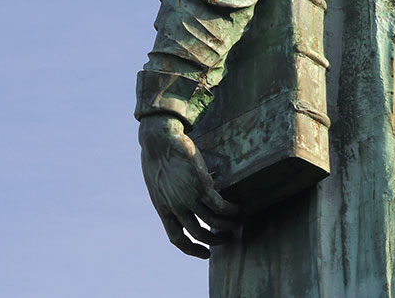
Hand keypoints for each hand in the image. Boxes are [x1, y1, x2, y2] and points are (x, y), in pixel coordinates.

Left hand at [138, 114, 241, 256]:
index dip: (192, 249)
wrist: (159, 141)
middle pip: (198, 234)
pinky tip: (237, 207)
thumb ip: (169, 195)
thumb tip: (182, 198)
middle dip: (215, 240)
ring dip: (227, 225)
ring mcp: (189, 198)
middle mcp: (176, 208)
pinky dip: (230, 209)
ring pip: (213, 222)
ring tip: (237, 220)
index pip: (177, 239)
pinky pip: (220, 206)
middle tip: (227, 238)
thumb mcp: (159, 183)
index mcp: (163, 209)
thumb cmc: (157, 156)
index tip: (206, 253)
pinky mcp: (201, 186)